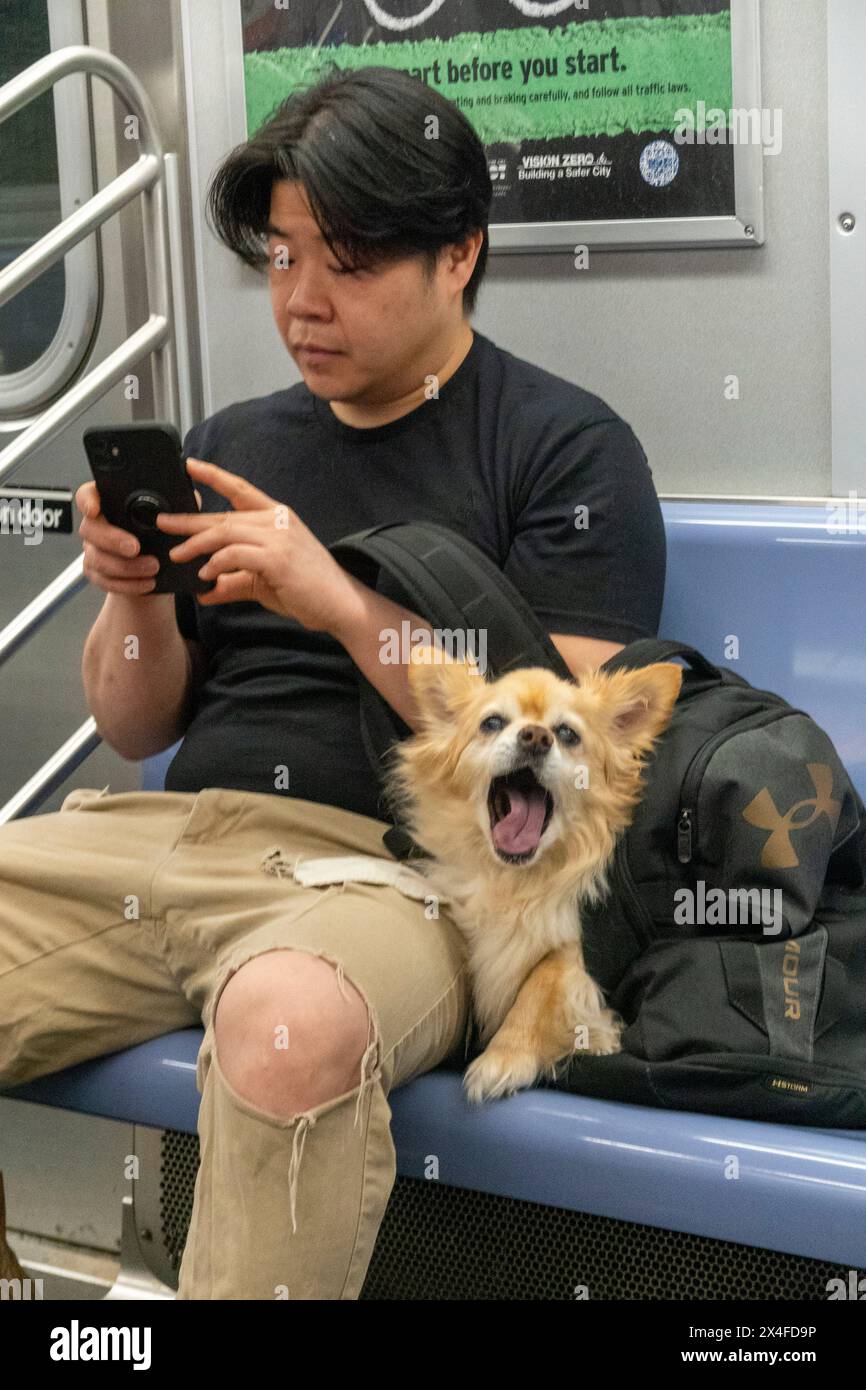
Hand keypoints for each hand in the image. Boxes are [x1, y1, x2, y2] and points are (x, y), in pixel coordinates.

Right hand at [74, 479, 198, 595]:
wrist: (158, 572)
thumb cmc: (162, 539)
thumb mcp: (172, 520)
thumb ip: (176, 505)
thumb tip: (190, 496)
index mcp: (110, 505)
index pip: (88, 495)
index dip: (87, 500)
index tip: (95, 509)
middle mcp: (97, 526)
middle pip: (90, 529)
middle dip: (112, 539)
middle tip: (135, 547)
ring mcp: (94, 550)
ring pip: (98, 558)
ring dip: (126, 566)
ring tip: (152, 568)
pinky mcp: (97, 573)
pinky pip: (105, 580)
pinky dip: (127, 584)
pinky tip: (146, 583)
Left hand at [154, 459, 360, 632]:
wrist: (340, 604)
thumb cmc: (306, 591)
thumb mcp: (263, 582)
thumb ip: (233, 581)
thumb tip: (205, 591)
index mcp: (278, 517)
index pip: (241, 489)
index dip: (214, 475)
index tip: (189, 465)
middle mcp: (278, 521)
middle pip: (224, 515)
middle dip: (190, 519)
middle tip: (163, 522)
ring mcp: (279, 537)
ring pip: (225, 533)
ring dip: (197, 544)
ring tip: (177, 555)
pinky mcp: (277, 558)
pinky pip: (235, 554)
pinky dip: (216, 564)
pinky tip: (205, 575)